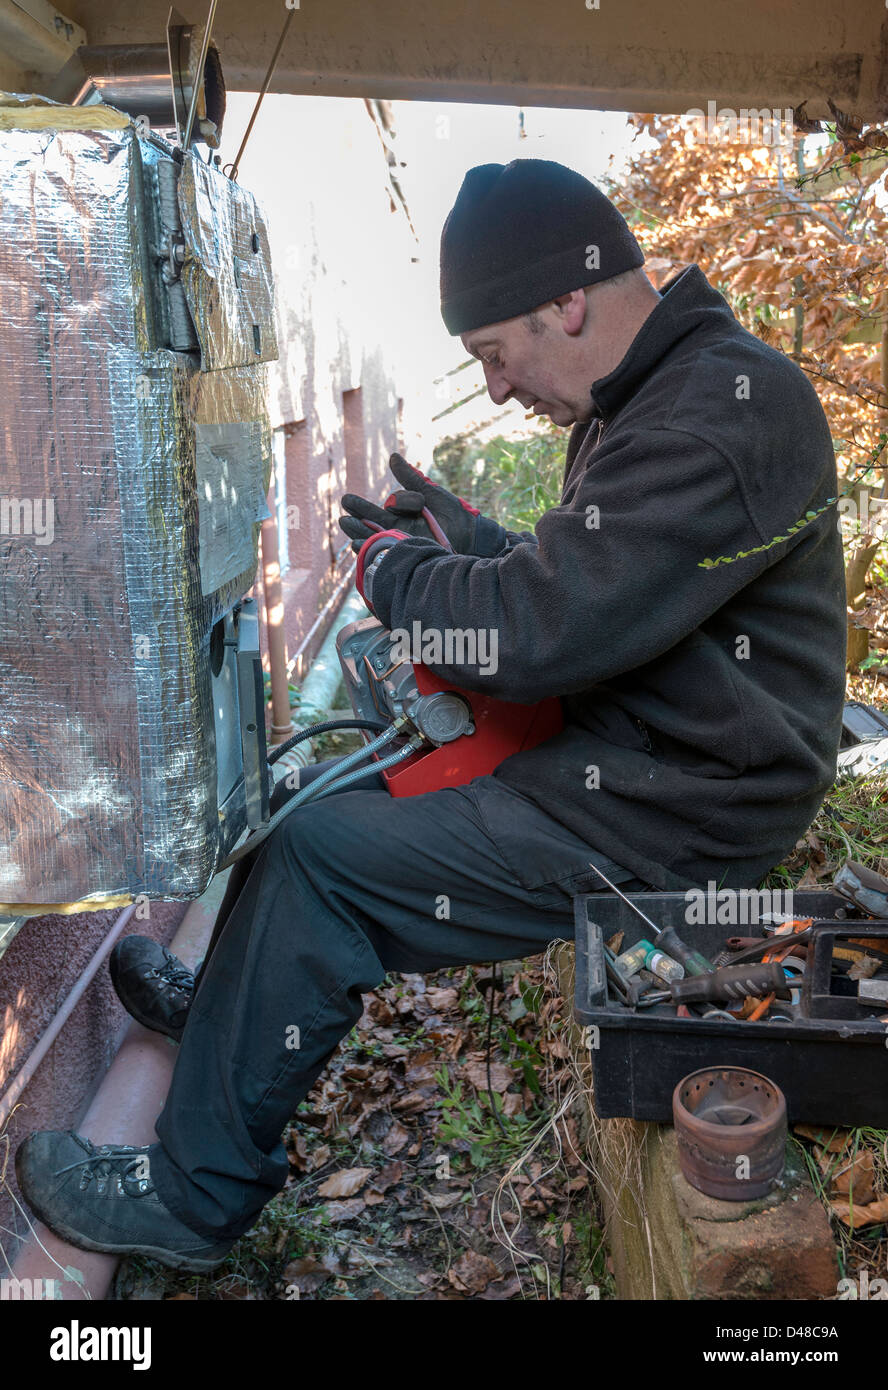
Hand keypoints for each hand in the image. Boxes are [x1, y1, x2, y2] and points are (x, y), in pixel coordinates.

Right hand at [340, 453, 482, 554]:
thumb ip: (409, 478)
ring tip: (346, 526)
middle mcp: (397, 531)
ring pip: (374, 540)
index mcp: (400, 516)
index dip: (368, 506)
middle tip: (343, 509)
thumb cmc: (450, 512)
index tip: (355, 501)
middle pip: (371, 525)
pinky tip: (358, 545)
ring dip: (359, 534)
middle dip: (357, 518)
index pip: (380, 510)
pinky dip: (371, 551)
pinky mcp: (407, 556)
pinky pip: (385, 554)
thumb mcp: (428, 491)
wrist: (469, 533)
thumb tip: (392, 456)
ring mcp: (401, 544)